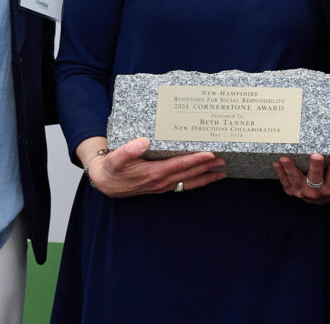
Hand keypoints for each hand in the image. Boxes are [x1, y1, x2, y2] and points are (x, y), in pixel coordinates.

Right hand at [88, 137, 225, 197]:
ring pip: (189, 182)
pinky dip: (196, 182)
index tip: (210, 154)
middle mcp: (160, 182)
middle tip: (224, 159)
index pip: (179, 165)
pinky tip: (205, 179)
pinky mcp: (161, 187)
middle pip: (189, 173)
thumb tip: (143, 142)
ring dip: (206, 177)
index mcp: (153, 173)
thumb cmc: (112, 169)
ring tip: (222, 172)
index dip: (195, 160)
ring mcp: (162, 186)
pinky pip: (183, 185)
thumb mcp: (115, 158)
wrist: (106, 183)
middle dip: (207, 167)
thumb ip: (128, 150)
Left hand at [274, 154, 329, 203]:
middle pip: (315, 179)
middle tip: (315, 155)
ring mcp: (302, 192)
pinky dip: (280, 173)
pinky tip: (277, 163)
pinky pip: (284, 182)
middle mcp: (316, 192)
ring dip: (290, 169)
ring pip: (296, 181)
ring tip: (285, 159)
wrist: (321, 198)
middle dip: (315, 168)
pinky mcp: (291, 190)